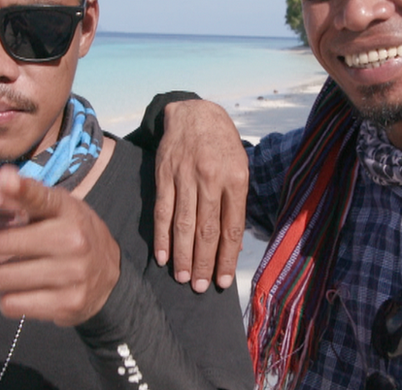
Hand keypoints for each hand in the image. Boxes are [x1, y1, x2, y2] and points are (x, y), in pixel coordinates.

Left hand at [0, 166, 120, 326]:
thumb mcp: (46, 208)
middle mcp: (71, 239)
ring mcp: (71, 274)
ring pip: (0, 278)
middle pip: (0, 243)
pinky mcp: (66, 303)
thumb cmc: (65, 233)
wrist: (108, 277)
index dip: (18, 189)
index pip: (38, 196)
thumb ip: (6, 197)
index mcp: (65, 208)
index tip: (2, 178)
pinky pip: (12, 303)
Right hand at [154, 100, 246, 292]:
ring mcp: (185, 177)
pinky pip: (162, 211)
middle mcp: (210, 179)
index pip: (231, 226)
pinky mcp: (164, 176)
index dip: (227, 257)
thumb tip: (231, 245)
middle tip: (202, 288)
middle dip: (205, 262)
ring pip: (183, 224)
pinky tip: (163, 256)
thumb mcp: (239, 167)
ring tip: (184, 278)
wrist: (194, 113)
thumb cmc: (222, 145)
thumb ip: (235, 203)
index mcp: (235, 178)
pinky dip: (162, 236)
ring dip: (183, 255)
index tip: (223, 280)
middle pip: (207, 230)